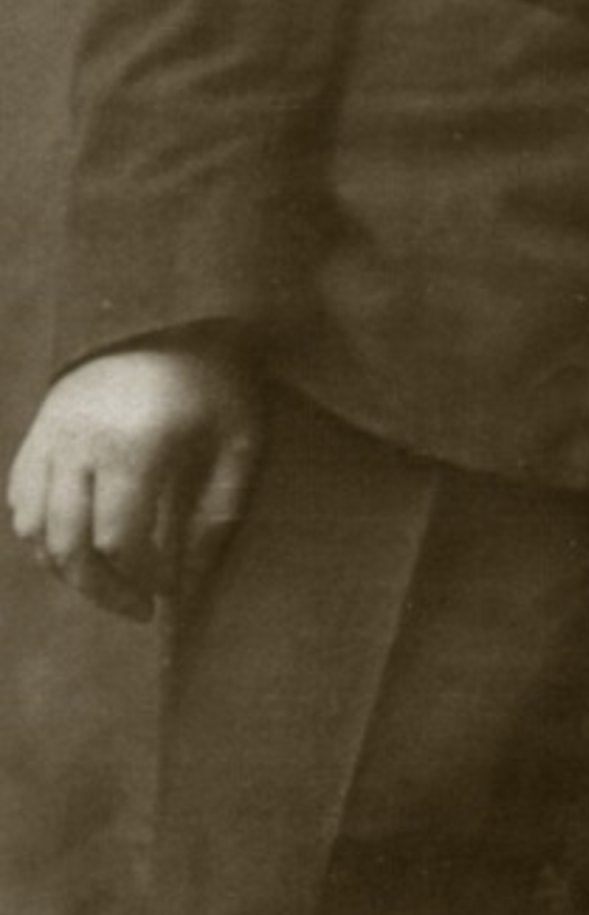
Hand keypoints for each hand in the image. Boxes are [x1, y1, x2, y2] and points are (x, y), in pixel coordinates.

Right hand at [8, 334, 263, 621]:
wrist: (172, 307)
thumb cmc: (219, 376)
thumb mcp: (240, 438)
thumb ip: (219, 511)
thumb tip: (191, 584)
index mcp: (137, 444)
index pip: (119, 543)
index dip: (141, 580)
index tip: (168, 592)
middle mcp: (83, 441)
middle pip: (70, 548)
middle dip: (102, 591)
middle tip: (137, 607)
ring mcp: (53, 434)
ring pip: (36, 531)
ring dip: (67, 569)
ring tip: (108, 579)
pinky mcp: (39, 428)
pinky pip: (21, 500)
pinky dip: (41, 534)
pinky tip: (79, 543)